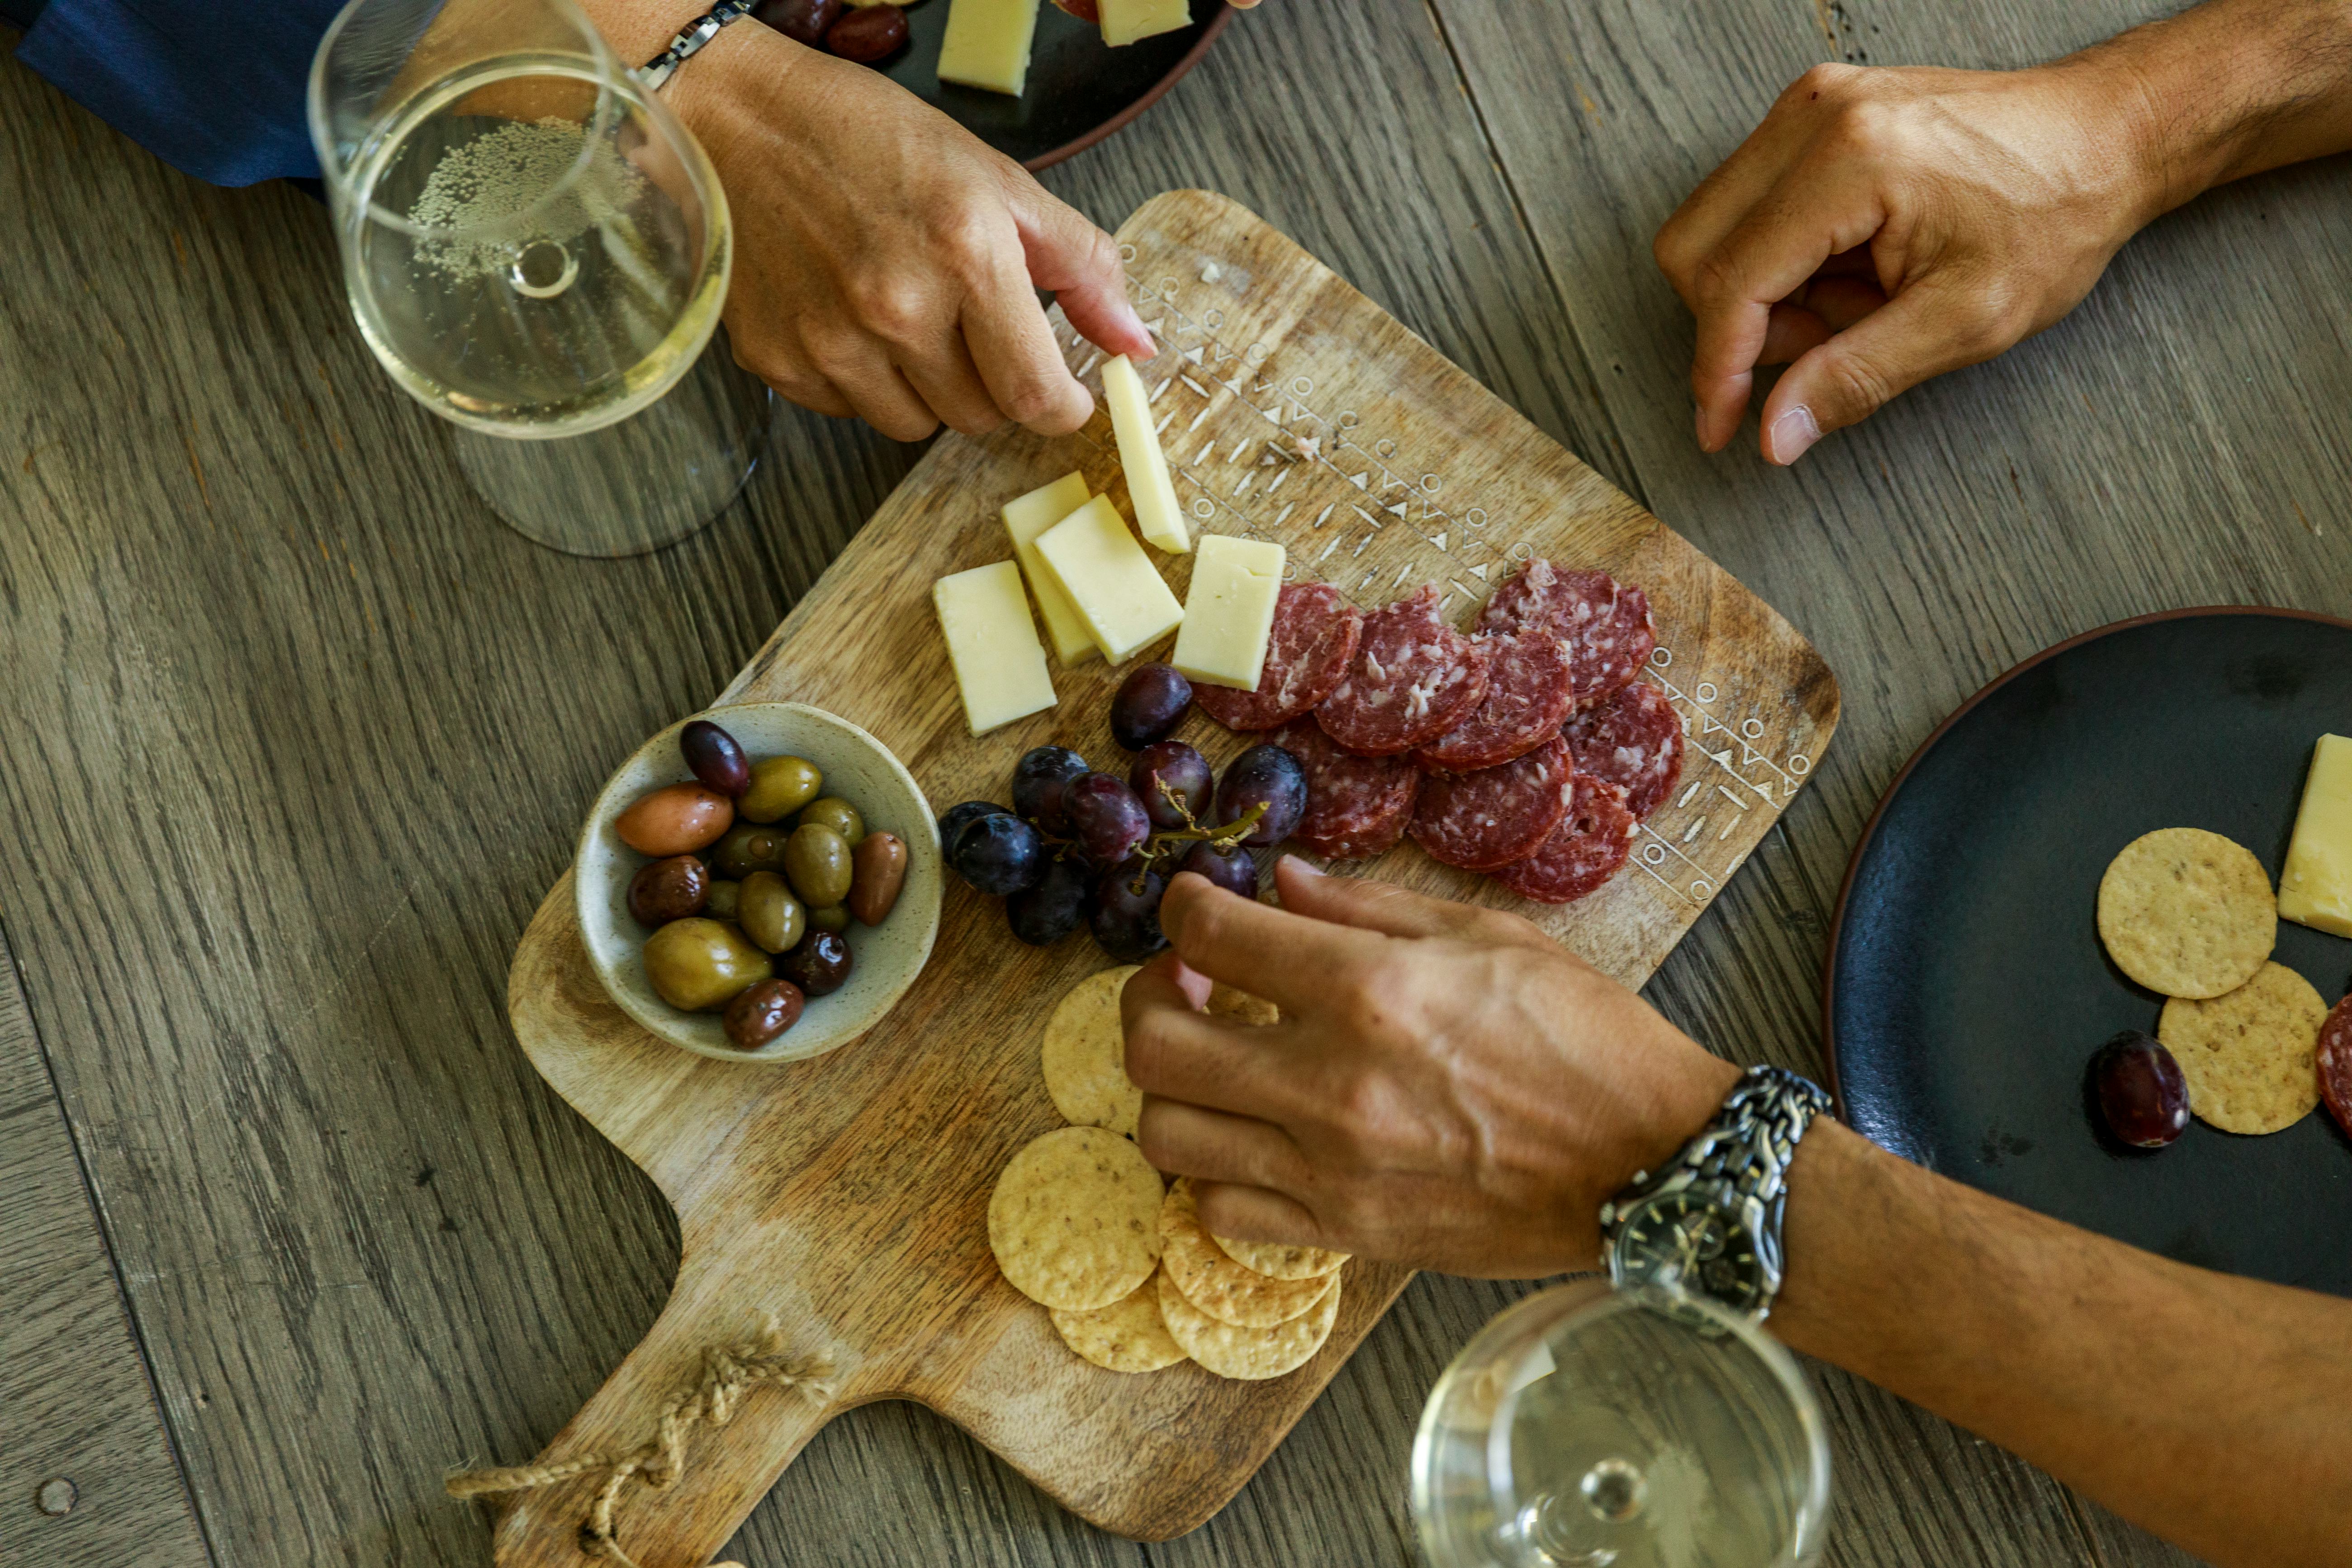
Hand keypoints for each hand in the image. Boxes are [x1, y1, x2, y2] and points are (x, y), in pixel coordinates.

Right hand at [667, 24, 1153, 438]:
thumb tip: (1134, 342)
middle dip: (993, 384)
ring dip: (929, 389)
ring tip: (908, 316)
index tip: (1063, 392)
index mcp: (965, 254)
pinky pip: (850, 411)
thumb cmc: (868, 139)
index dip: (1061, 405)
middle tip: (972, 324)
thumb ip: (1081, 264)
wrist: (739, 124)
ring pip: (916, 425)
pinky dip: (865, 380)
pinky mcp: (780, 362)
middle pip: (980, 416)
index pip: (1036, 394)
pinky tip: (851, 318)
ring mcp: (831, 342)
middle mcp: (897, 308)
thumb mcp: (997, 181)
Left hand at [1120, 858, 1738, 1276]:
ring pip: (1169, 1135)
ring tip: (1210, 1060)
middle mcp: (1332, 1084)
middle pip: (1154, 1046)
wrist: (1653, 1164)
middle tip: (1185, 983)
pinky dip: (1213, 1169)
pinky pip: (1222, 1211)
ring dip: (1171, 1087)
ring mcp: (1333, 1171)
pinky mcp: (1348, 1234)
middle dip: (1146, 999)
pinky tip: (1247, 1133)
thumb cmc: (1586, 1039)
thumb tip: (1278, 882)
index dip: (1184, 908)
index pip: (1209, 935)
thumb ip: (1366, 907)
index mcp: (1369, 991)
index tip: (1197, 908)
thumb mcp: (1486, 937)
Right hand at [1653, 60, 2158, 463]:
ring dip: (1764, 292)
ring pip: (1715, 228)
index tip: (1721, 428)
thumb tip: (1775, 435)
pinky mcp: (1816, 112)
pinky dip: (1783, 258)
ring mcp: (1811, 105)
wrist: (2105, 137)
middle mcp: (1815, 116)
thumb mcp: (1966, 320)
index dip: (1717, 370)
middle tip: (1820, 350)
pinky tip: (1852, 268)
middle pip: (1695, 248)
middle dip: (1738, 325)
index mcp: (1851, 160)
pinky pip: (1750, 203)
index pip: (1732, 281)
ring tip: (1856, 302)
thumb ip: (1858, 377)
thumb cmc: (2053, 215)